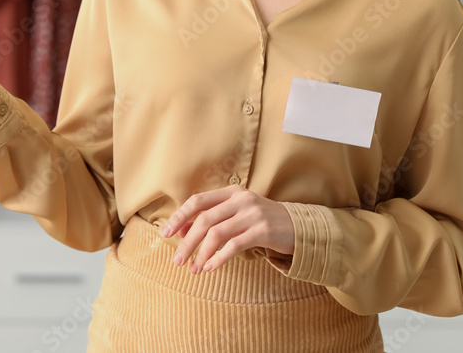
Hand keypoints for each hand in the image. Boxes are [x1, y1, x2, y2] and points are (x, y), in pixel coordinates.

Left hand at [161, 185, 294, 273]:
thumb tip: (180, 231)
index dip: (179, 216)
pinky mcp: (263, 231)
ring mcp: (252, 214)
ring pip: (217, 234)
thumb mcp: (235, 216)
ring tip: (194, 269)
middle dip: (188, 242)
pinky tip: (210, 267)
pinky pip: (234, 245)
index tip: (165, 233)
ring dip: (201, 254)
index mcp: (231, 192)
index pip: (198, 200)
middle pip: (205, 219)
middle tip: (177, 260)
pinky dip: (219, 258)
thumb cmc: (260, 222)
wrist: (297, 227)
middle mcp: (241, 199)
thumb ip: (210, 220)